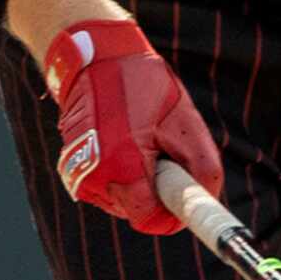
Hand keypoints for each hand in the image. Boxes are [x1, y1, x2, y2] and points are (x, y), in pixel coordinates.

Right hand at [43, 17, 223, 234]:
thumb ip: (201, 167)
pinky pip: (107, 187)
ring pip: (123, 201)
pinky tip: (124, 142)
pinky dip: (121, 174)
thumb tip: (208, 199)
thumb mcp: (184, 122)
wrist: (97, 60)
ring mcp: (78, 176)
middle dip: (156, 189)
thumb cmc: (143, 86)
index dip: (173, 214)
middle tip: (162, 150)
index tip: (186, 201)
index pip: (151, 219)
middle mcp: (93, 179)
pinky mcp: (72, 170)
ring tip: (141, 140)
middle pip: (138, 210)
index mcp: (121, 167)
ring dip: (139, 181)